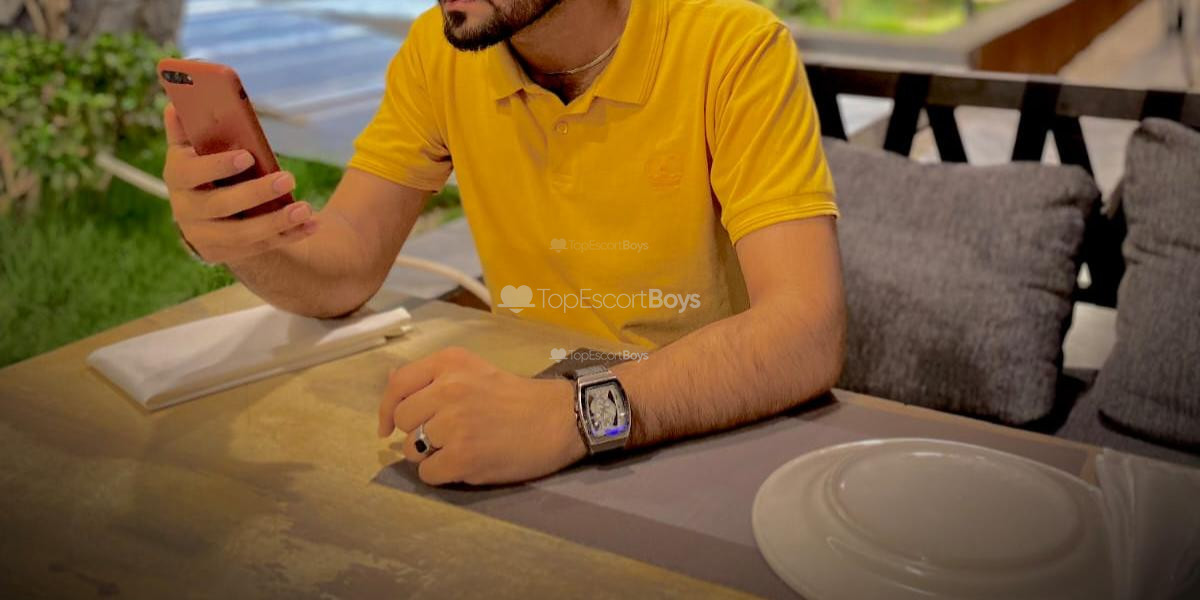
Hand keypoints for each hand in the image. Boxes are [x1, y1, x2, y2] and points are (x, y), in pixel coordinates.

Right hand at [162, 103, 318, 262]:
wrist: (204, 212)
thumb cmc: (205, 168)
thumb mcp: (194, 148)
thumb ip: (188, 129)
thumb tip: (176, 105)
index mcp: (177, 177)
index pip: (190, 172)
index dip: (217, 166)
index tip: (247, 157)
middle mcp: (185, 211)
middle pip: (220, 205)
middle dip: (256, 193)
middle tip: (289, 179)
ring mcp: (204, 237)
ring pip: (242, 235)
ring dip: (276, 222)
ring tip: (306, 209)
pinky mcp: (225, 254)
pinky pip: (261, 247)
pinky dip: (289, 236)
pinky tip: (312, 224)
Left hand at [378, 347, 586, 485]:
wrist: (559, 419)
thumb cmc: (517, 397)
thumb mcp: (473, 370)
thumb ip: (432, 378)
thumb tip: (390, 385)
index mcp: (450, 362)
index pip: (397, 384)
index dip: (386, 410)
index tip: (387, 427)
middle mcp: (448, 388)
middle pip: (402, 419)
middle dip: (415, 432)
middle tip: (443, 436)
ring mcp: (455, 423)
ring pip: (412, 449)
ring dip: (431, 454)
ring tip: (461, 448)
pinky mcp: (463, 456)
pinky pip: (428, 473)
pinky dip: (442, 473)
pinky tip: (466, 464)